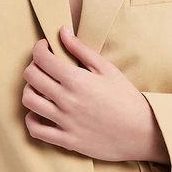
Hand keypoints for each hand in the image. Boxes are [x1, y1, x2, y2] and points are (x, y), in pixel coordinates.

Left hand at [22, 25, 165, 163]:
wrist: (142, 132)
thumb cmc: (126, 98)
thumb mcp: (107, 69)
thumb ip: (82, 50)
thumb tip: (62, 31)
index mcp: (77, 79)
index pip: (42, 59)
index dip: (38, 49)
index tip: (44, 48)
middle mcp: (67, 100)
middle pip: (31, 77)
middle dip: (33, 66)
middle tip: (43, 66)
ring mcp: (65, 121)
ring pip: (29, 101)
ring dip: (30, 90)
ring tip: (40, 88)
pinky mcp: (66, 140)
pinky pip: (36, 130)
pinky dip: (31, 120)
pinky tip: (38, 113)